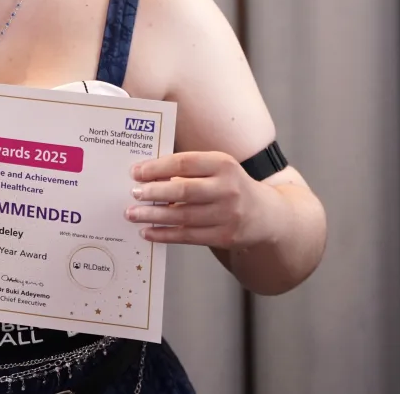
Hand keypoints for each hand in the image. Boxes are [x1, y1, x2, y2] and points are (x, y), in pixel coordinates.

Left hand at [125, 151, 274, 249]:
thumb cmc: (230, 185)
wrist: (267, 215)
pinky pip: (188, 236)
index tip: (136, 172)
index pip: (184, 163)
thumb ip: (187, 169)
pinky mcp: (226, 237)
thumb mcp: (216, 168)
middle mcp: (228, 189)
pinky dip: (165, 235)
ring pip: (183, 216)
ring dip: (153, 216)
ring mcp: (228, 215)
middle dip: (154, 193)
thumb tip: (146, 175)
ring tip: (132, 214)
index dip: (157, 167)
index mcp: (223, 164)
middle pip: (183, 191)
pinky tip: (147, 232)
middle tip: (133, 193)